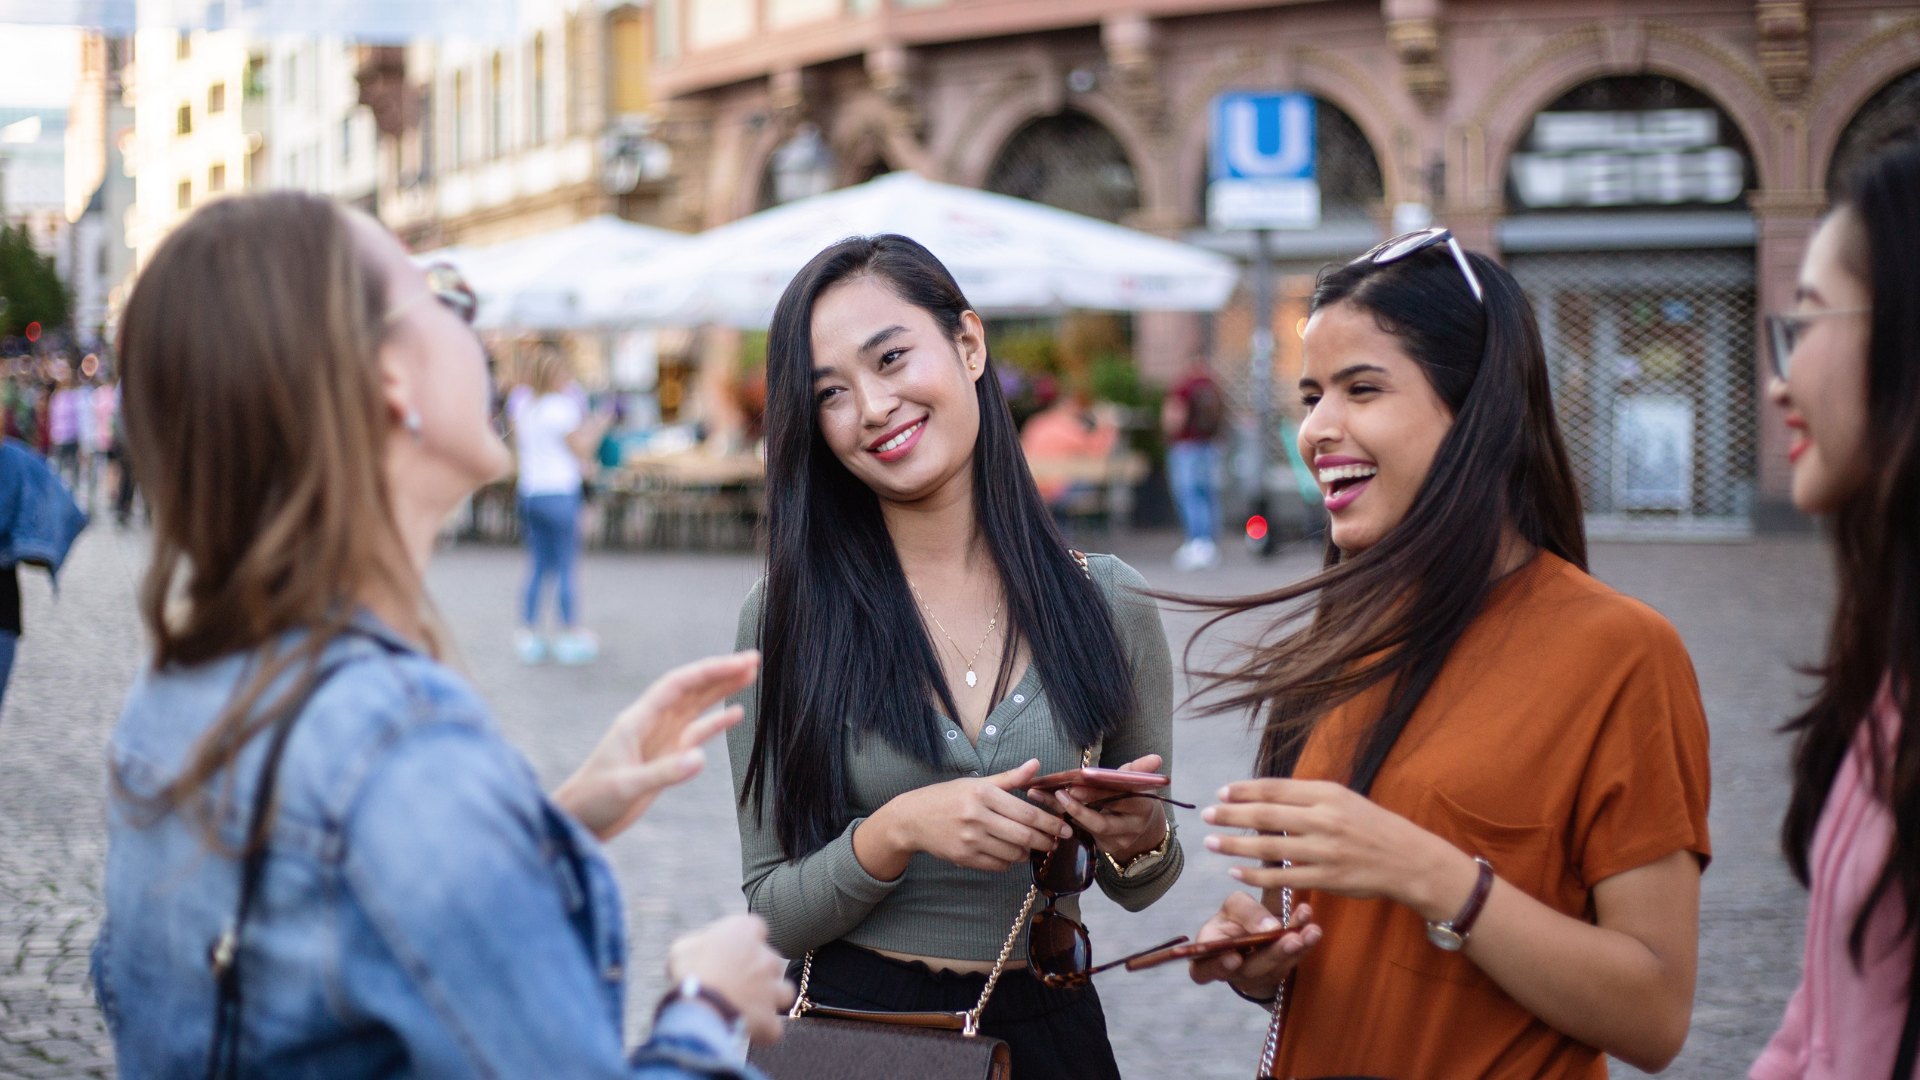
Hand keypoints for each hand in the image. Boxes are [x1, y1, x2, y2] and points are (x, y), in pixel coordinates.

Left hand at [554, 652, 759, 841]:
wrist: (580, 820)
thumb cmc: (593, 800)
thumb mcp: (626, 787)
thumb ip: (663, 773)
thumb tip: (701, 758)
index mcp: (638, 720)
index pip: (678, 685)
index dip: (708, 671)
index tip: (737, 662)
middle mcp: (652, 723)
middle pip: (691, 690)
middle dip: (721, 673)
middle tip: (754, 659)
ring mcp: (660, 739)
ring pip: (696, 707)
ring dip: (721, 691)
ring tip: (750, 675)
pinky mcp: (666, 757)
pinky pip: (696, 733)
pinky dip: (716, 723)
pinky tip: (736, 713)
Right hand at [666, 914, 794, 1045]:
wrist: (700, 1006)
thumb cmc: (689, 970)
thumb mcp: (684, 947)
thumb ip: (701, 944)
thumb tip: (704, 951)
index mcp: (745, 931)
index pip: (755, 928)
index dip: (744, 940)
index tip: (729, 951)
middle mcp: (766, 957)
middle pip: (770, 960)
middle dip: (757, 971)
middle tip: (735, 982)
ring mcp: (772, 989)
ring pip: (784, 991)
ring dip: (771, 998)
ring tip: (750, 1006)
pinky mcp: (770, 1019)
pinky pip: (773, 1027)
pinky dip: (763, 1030)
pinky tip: (749, 1030)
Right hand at [867, 759, 1072, 876]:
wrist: (913, 818)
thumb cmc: (948, 797)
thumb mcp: (977, 783)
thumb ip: (1009, 778)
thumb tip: (1036, 764)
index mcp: (983, 794)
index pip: (1026, 812)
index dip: (1050, 823)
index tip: (1065, 827)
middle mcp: (976, 817)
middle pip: (1023, 835)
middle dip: (1045, 841)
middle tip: (1056, 842)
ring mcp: (969, 839)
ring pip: (1012, 853)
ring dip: (1027, 853)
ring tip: (1032, 847)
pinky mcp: (963, 857)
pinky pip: (997, 865)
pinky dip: (1009, 861)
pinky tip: (1011, 853)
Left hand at [1036, 753, 1168, 861]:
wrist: (1139, 826)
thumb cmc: (1133, 795)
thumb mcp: (1137, 781)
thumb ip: (1139, 770)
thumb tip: (1155, 758)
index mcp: (1142, 808)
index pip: (1121, 800)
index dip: (1100, 792)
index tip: (1080, 780)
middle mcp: (1130, 829)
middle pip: (1101, 822)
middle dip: (1079, 807)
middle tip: (1060, 792)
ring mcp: (1116, 842)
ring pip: (1086, 829)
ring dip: (1062, 812)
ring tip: (1041, 796)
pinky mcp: (1102, 848)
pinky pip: (1080, 832)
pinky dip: (1061, 817)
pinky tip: (1043, 804)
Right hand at [1188, 892, 1320, 998]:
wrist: (1253, 933)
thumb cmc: (1235, 919)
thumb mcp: (1233, 908)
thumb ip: (1245, 911)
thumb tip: (1267, 924)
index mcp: (1208, 958)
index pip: (1204, 969)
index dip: (1218, 966)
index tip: (1234, 957)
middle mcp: (1232, 973)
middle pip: (1251, 969)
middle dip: (1274, 954)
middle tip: (1292, 940)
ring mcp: (1258, 977)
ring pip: (1277, 967)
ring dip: (1297, 949)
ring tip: (1311, 931)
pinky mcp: (1280, 971)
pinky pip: (1293, 960)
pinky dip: (1305, 944)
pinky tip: (1312, 927)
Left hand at [1202, 778, 1479, 920]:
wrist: (1409, 860)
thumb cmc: (1373, 826)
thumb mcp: (1344, 799)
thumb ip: (1307, 797)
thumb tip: (1264, 795)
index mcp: (1327, 793)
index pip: (1275, 788)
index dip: (1244, 790)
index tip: (1221, 792)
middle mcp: (1324, 819)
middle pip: (1265, 814)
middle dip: (1231, 814)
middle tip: (1206, 815)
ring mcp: (1324, 850)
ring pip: (1268, 846)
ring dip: (1234, 844)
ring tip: (1211, 842)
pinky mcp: (1325, 879)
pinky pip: (1281, 878)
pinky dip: (1255, 875)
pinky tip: (1235, 871)